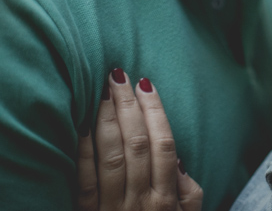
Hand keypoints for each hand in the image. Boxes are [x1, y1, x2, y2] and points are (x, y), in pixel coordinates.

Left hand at [77, 69, 203, 210]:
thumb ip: (188, 193)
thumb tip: (177, 160)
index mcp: (167, 200)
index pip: (164, 145)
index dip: (154, 111)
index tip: (146, 84)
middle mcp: (141, 202)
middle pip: (136, 144)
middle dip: (127, 106)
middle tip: (118, 74)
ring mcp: (112, 210)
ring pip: (110, 157)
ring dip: (106, 120)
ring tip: (103, 91)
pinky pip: (84, 181)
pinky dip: (83, 151)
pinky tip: (83, 126)